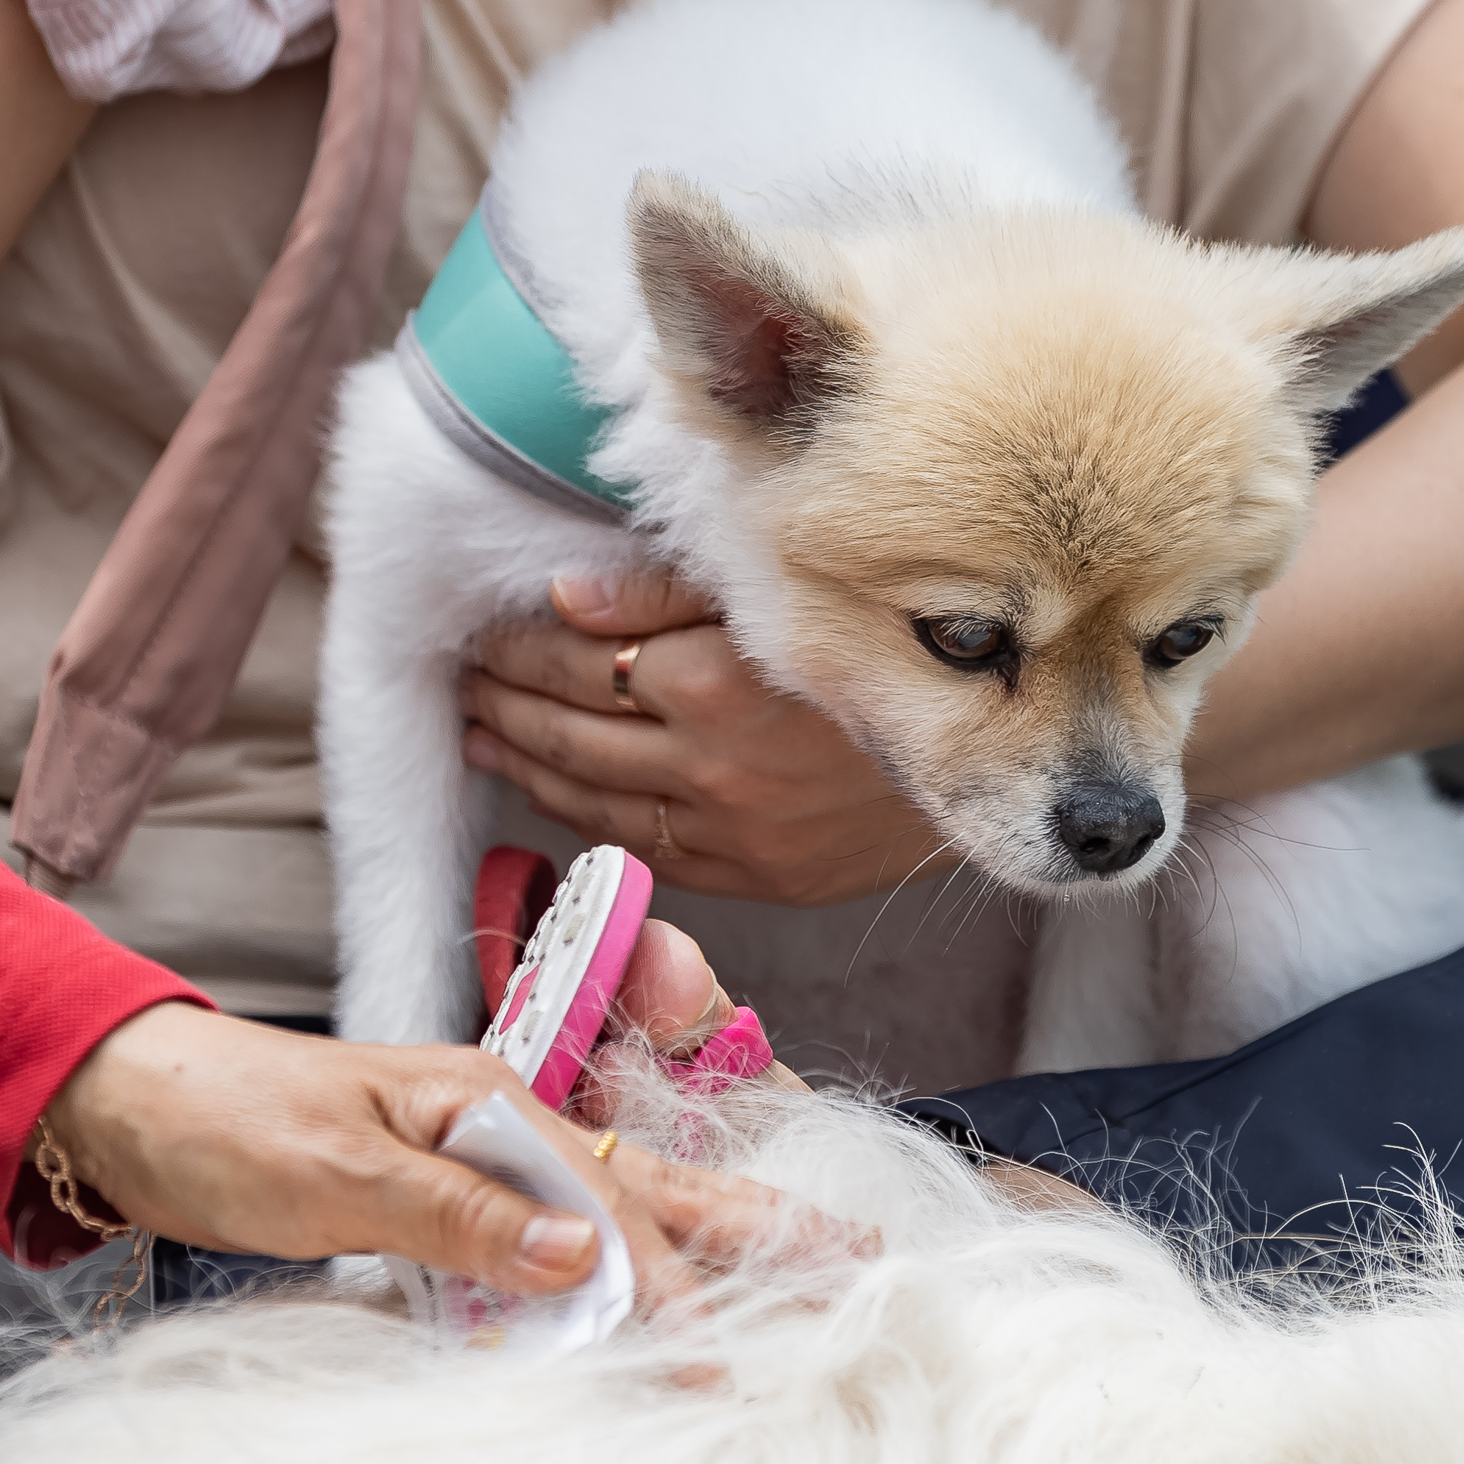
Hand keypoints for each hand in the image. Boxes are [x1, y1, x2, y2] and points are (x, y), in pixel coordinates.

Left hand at [43, 1004, 837, 1304]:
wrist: (126, 1099)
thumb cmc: (224, 1121)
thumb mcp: (339, 1171)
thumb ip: (464, 1213)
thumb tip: (587, 1254)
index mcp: (489, 1102)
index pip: (609, 1203)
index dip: (667, 1280)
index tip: (715, 1349)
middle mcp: (498, 1122)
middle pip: (647, 1181)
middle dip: (751, 1223)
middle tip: (852, 1255)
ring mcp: (474, 1155)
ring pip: (609, 1207)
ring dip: (696, 1245)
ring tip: (787, 1268)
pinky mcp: (440, 1194)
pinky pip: (545, 1235)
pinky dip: (606, 1267)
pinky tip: (638, 1294)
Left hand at [460, 570, 952, 906]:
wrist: (1002, 753)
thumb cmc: (897, 652)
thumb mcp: (792, 590)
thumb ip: (672, 589)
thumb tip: (564, 591)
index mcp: (716, 681)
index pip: (575, 657)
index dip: (517, 641)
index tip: (484, 622)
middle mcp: (711, 764)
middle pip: (566, 728)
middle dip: (501, 697)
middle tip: (461, 671)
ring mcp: (729, 829)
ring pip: (587, 795)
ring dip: (521, 759)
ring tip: (478, 727)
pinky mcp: (754, 874)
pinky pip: (639, 847)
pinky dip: (579, 817)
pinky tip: (548, 790)